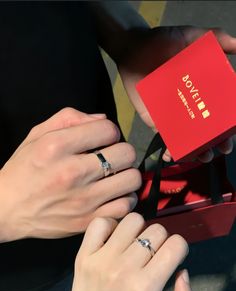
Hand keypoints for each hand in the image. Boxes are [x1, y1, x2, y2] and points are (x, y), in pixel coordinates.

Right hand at [0, 108, 140, 241]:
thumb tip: (103, 119)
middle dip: (122, 152)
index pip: (108, 129)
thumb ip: (69, 119)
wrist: (6, 209)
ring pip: (131, 180)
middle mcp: (72, 172)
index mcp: (57, 146)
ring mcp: (82, 200)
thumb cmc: (23, 171)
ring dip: (127, 176)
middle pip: (126, 153)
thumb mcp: (37, 135)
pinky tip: (114, 196)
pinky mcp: (87, 221)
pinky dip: (125, 199)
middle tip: (112, 158)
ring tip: (115, 177)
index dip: (109, 132)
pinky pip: (125, 207)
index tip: (102, 141)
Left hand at [61, 213, 196, 290]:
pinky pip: (101, 223)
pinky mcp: (84, 254)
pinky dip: (111, 226)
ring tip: (134, 246)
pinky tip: (115, 241)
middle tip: (152, 256)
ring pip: (132, 221)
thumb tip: (183, 272)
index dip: (179, 249)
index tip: (170, 260)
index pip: (176, 245)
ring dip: (139, 230)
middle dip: (161, 240)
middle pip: (156, 230)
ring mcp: (101, 259)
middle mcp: (123, 269)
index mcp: (145, 287)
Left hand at [118, 26, 235, 161]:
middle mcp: (190, 106)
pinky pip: (164, 137)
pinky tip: (172, 156)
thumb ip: (215, 38)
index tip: (231, 134)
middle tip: (219, 149)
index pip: (220, 113)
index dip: (228, 127)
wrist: (135, 46)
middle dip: (215, 144)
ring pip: (188, 139)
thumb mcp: (191, 37)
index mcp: (203, 91)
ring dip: (195, 152)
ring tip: (200, 156)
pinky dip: (169, 149)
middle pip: (206, 131)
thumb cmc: (164, 42)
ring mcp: (173, 115)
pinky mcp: (156, 120)